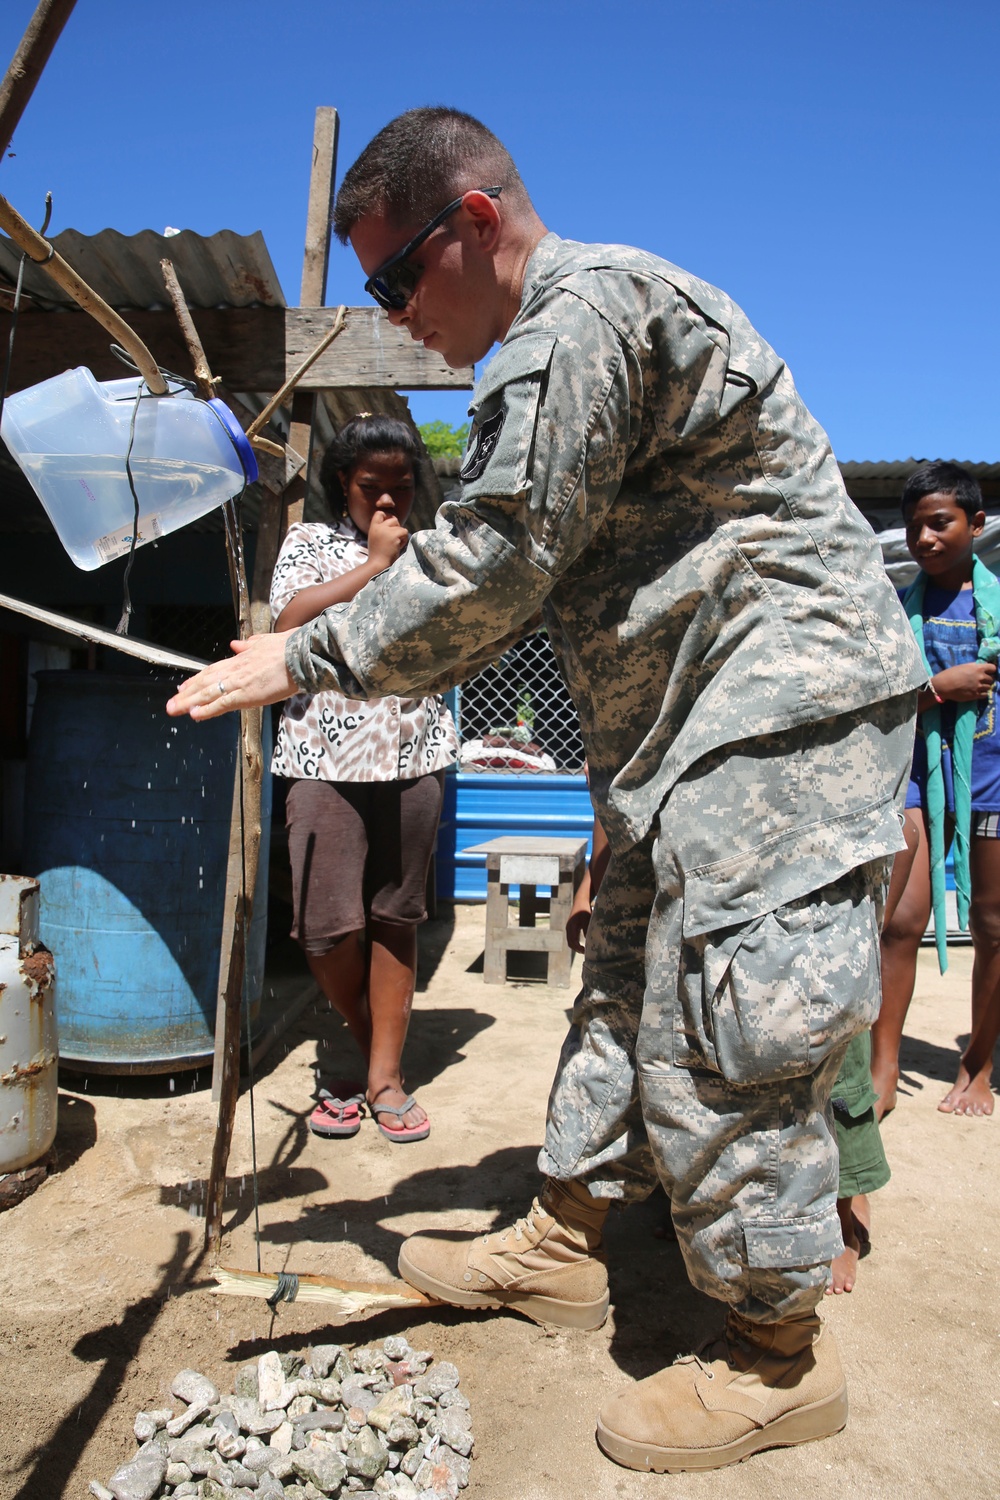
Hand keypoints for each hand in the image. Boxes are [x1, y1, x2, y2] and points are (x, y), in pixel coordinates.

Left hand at [165, 631, 296, 719]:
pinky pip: (222, 704)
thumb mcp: (265, 642)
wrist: (301, 654)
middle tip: (171, 703)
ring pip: (208, 693)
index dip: (197, 679)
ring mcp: (239, 683)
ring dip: (189, 702)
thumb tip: (236, 644)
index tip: (184, 686)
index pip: (213, 670)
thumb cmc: (289, 648)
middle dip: (187, 693)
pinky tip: (194, 715)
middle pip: (205, 682)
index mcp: (240, 659)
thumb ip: (249, 645)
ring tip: (173, 709)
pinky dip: (207, 710)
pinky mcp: (246, 695)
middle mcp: (235, 670)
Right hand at [367, 510, 408, 569]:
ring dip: (400, 535)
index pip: (379, 513)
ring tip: (395, 545)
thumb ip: (381, 529)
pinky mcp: (394, 535)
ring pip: (400, 526)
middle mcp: (379, 527)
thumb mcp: (375, 538)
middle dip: (396, 528)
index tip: (389, 527)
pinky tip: (398, 547)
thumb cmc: (378, 554)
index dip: (387, 517)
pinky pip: (404, 532)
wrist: (378, 564)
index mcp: (373, 527)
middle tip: (393, 540)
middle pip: (393, 519)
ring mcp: (386, 530)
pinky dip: (404, 540)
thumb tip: (395, 521)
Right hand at [565, 907, 589, 954]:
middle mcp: (568, 928)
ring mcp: (569, 927)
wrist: (580, 901)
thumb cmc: (585, 910)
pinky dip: (575, 942)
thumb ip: (587, 930)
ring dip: (575, 946)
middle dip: (576, 949)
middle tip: (584, 952)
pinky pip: (571, 937)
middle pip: (570, 942)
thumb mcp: (587, 920)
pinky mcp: (570, 926)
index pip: (573, 941)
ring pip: (570, 940)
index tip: (585, 951)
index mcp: (572, 927)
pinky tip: (581, 944)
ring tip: (583, 950)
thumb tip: (587, 941)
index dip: (578, 948)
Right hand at [931, 661, 996, 701]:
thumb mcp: (963, 666)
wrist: (943, 685)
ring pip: (989, 687)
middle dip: (987, 679)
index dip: (990, 670)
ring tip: (978, 687)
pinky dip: (983, 694)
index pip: (993, 668)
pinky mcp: (975, 695)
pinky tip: (978, 692)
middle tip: (981, 680)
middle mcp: (980, 677)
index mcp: (978, 668)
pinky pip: (985, 695)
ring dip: (985, 687)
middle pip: (991, 679)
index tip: (987, 672)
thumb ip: (974, 667)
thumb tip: (980, 667)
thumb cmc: (950, 673)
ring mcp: (978, 687)